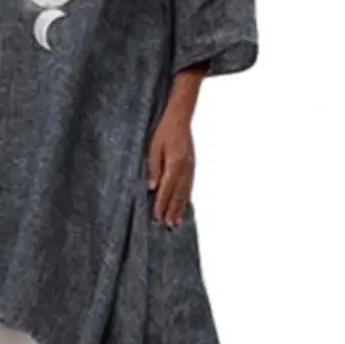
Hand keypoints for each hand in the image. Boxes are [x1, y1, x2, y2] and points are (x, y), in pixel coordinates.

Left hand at [146, 107, 194, 226]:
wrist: (180, 118)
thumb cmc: (164, 132)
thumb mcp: (153, 148)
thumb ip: (153, 167)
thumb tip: (152, 187)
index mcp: (174, 164)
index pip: (166, 189)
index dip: (161, 204)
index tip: (157, 217)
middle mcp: (185, 169)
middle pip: (177, 194)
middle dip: (172, 210)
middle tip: (168, 225)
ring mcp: (190, 168)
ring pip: (185, 192)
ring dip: (180, 207)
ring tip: (177, 222)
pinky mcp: (192, 166)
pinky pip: (189, 186)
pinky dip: (187, 198)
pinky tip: (185, 205)